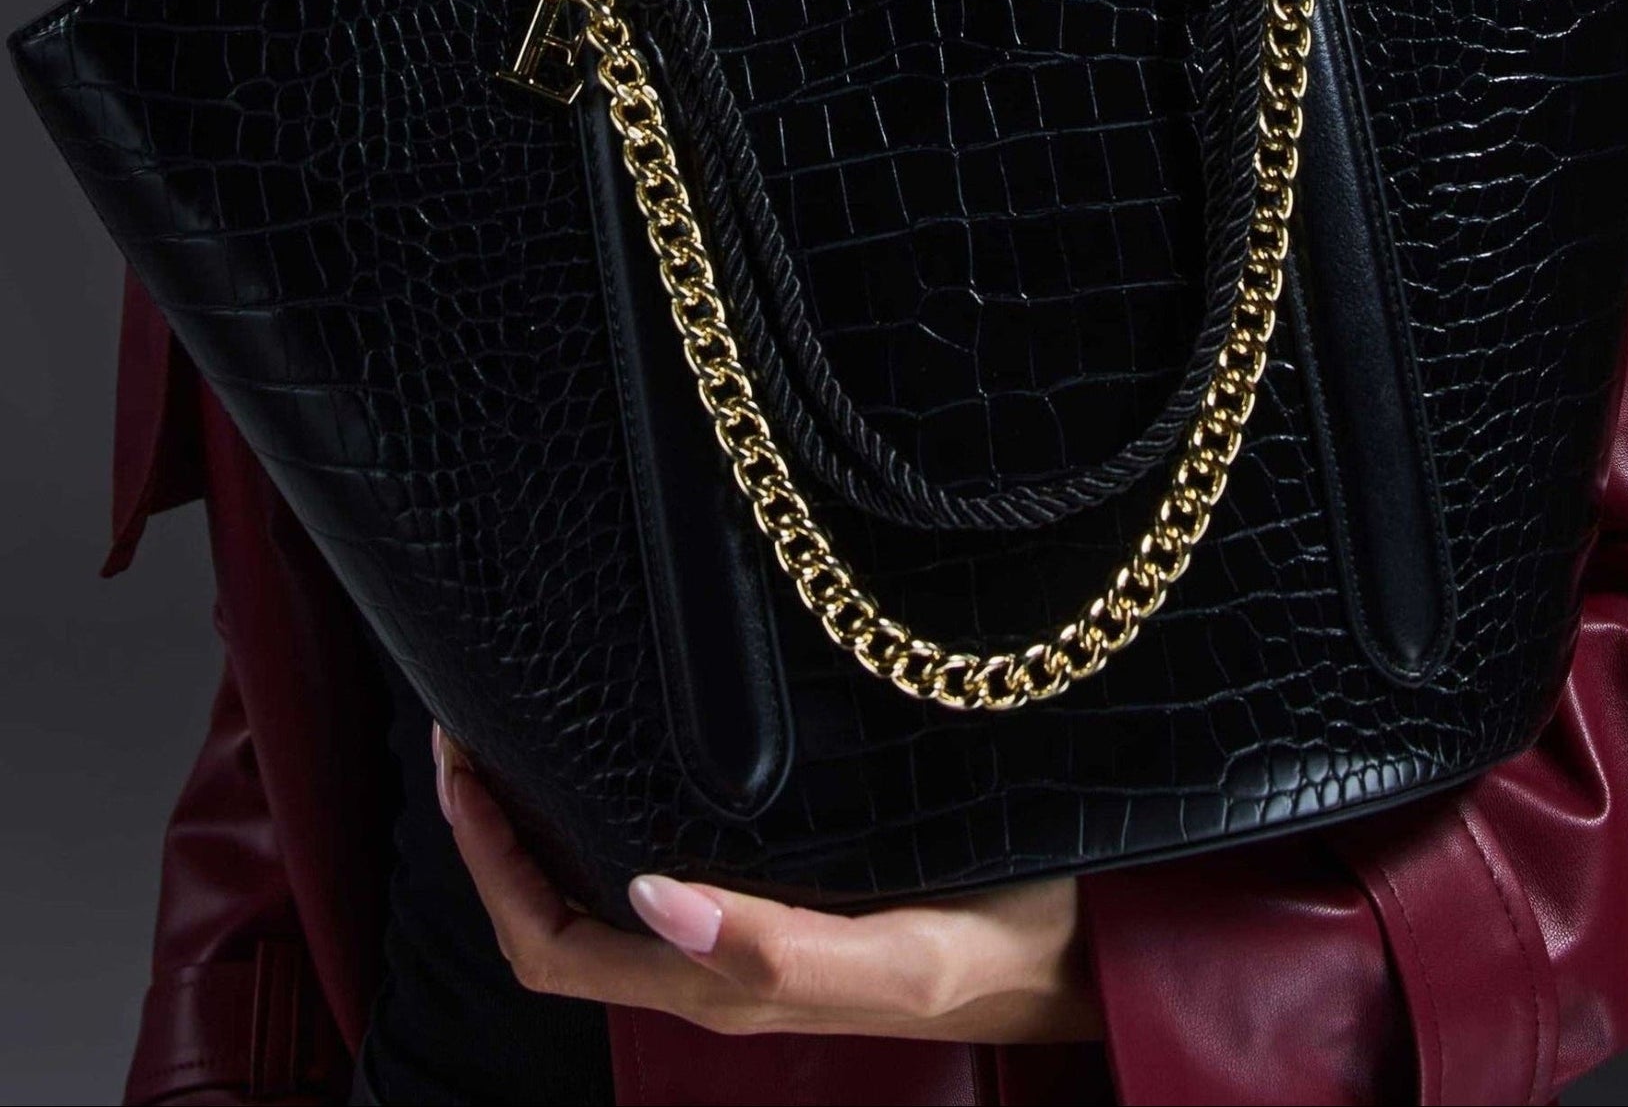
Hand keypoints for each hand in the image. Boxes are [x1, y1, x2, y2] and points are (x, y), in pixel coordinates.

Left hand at [434, 726, 1102, 1043]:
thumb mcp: (906, 953)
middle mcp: (710, 970)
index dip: (488, 863)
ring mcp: (735, 948)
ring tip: (518, 733)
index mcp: (722, 983)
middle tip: (468, 728)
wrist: (1079, 957)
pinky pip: (647, 885)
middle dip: (490, 836)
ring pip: (590, 905)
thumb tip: (647, 900)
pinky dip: (598, 827)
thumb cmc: (1004, 944)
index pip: (548, 942)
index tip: (465, 761)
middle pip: (549, 924)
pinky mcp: (771, 912)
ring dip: (536, 830)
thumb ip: (778, 947)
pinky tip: (613, 764)